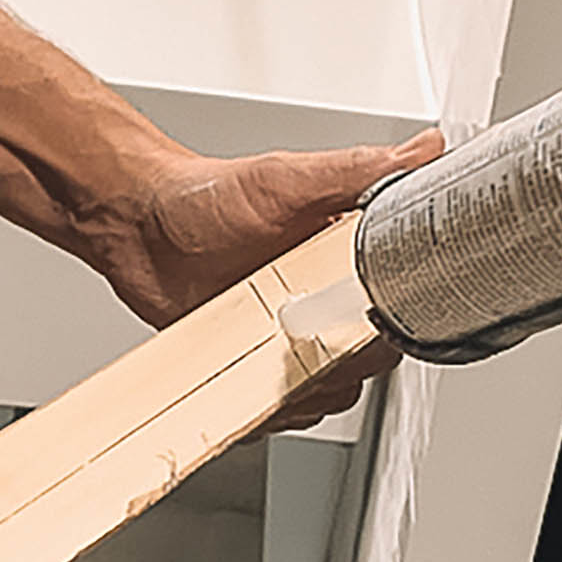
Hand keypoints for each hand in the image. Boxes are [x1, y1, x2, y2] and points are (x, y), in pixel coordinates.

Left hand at [72, 127, 444, 430]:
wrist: (138, 224)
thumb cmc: (207, 196)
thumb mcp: (289, 179)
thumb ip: (357, 171)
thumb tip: (423, 152)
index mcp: (350, 260)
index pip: (403, 308)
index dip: (399, 323)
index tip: (374, 321)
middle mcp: (327, 302)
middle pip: (371, 359)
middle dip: (349, 362)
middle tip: (312, 337)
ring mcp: (291, 339)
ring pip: (330, 390)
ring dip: (312, 391)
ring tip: (277, 358)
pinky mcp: (256, 367)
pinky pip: (281, 407)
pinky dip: (274, 410)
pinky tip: (255, 388)